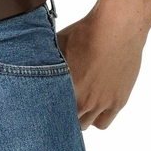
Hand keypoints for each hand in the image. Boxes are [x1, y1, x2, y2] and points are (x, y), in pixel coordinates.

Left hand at [56, 0, 150, 130]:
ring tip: (80, 104)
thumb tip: (32, 69)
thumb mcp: (58, 45)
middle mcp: (84, 101)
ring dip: (81, 117)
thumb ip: (46, 64)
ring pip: (86, 125)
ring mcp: (102, 103)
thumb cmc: (86, 32)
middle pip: (67, 123)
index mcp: (66, 89)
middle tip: (64, 104)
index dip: (48, 111)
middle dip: (63, 115)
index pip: (50, 113)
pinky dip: (98, 117)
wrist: (118, 26)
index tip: (47, 106)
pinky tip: (95, 105)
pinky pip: (103, 122)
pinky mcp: (118, 102)